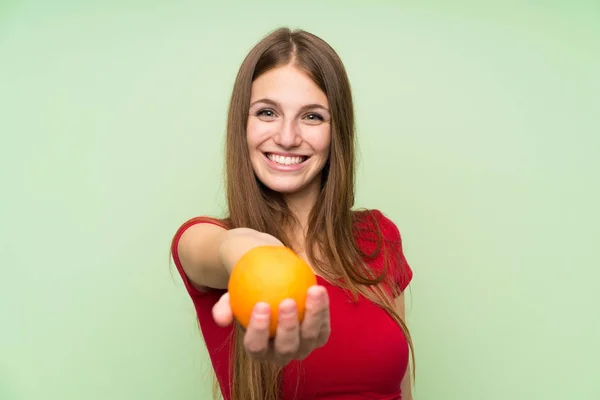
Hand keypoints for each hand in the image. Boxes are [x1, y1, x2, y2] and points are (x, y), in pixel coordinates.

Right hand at [212, 285, 330, 364]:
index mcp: (257, 350)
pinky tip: (319, 289)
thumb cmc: (246, 294)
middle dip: (288, 326)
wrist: (270, 286)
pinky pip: (323, 325)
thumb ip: (225, 307)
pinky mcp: (319, 336)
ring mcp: (303, 347)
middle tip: (287, 301)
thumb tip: (222, 318)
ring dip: (313, 314)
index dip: (258, 330)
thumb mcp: (232, 297)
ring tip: (312, 291)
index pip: (256, 347)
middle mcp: (281, 354)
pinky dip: (323, 308)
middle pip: (286, 347)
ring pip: (310, 337)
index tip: (261, 305)